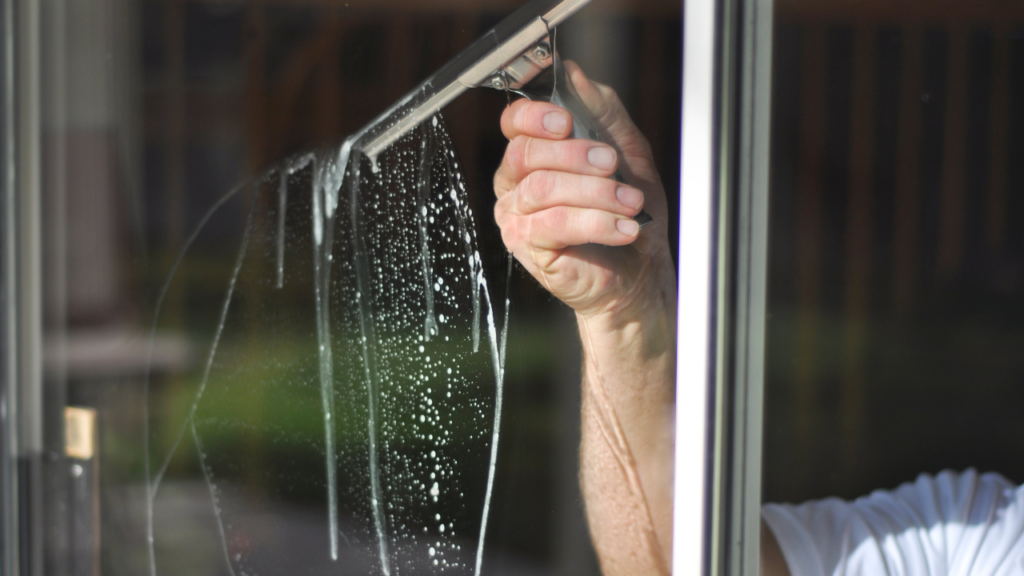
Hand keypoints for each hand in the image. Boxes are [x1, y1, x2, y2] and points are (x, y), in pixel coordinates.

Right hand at [493, 61, 673, 321]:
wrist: (639, 271)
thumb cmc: (628, 213)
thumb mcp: (626, 151)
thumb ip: (602, 111)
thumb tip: (575, 74)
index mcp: (534, 156)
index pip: (514, 123)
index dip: (536, 116)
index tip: (567, 120)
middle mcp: (516, 185)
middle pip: (525, 154)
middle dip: (575, 155)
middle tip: (612, 164)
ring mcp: (517, 218)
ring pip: (542, 189)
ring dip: (595, 192)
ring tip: (631, 202)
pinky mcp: (528, 249)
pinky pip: (554, 224)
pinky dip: (597, 222)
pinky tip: (625, 228)